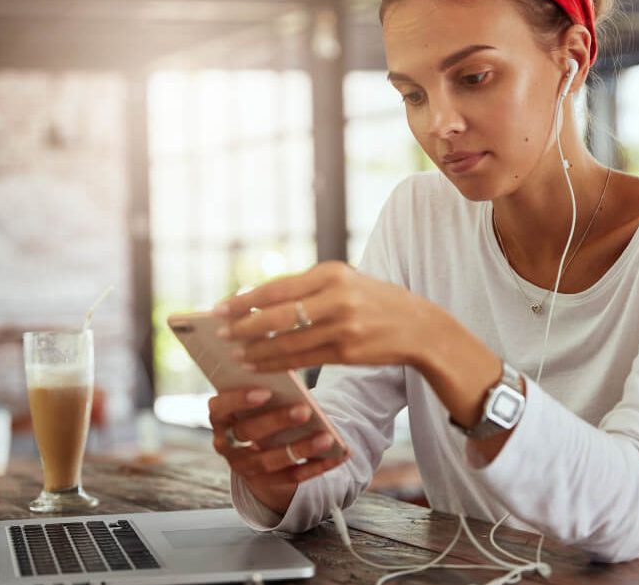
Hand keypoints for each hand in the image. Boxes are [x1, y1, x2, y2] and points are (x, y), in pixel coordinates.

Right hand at [208, 388, 348, 514]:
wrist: (255, 448)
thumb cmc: (259, 409)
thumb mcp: (254, 398)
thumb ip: (263, 386)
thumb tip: (287, 371)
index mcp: (220, 417)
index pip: (220, 408)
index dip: (239, 400)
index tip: (265, 391)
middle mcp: (226, 444)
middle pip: (248, 434)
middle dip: (277, 421)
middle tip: (304, 410)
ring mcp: (244, 467)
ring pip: (270, 460)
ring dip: (300, 449)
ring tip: (327, 437)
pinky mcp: (266, 483)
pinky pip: (293, 476)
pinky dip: (318, 466)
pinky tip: (338, 455)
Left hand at [215, 261, 503, 431]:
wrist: (419, 326)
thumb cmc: (373, 301)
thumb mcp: (345, 281)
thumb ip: (307, 289)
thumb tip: (257, 301)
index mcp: (332, 272)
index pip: (277, 288)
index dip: (244, 300)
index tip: (219, 308)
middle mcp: (337, 297)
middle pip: (278, 315)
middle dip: (244, 326)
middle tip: (221, 334)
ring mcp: (343, 326)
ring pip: (287, 341)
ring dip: (257, 350)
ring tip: (235, 354)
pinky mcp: (348, 352)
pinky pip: (303, 360)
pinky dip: (278, 363)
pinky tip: (260, 365)